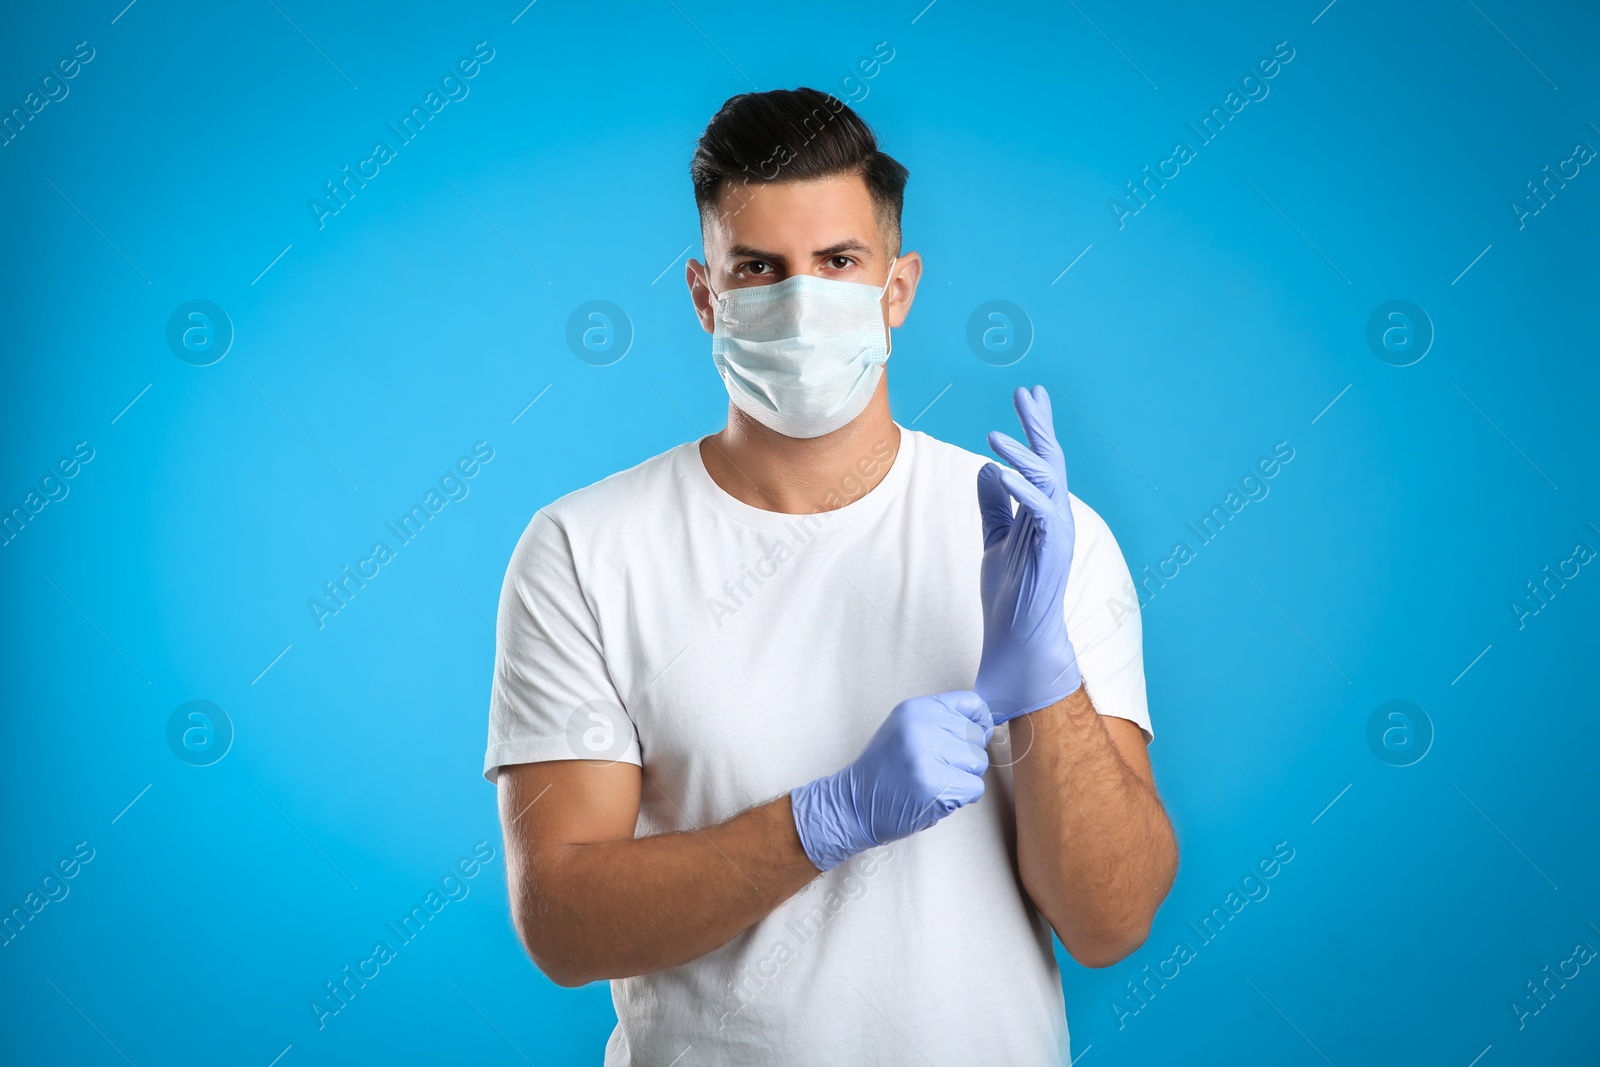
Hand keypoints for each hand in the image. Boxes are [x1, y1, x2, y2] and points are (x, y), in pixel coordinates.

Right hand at [790, 691, 992, 871]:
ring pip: (978, 763)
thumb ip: (940, 721)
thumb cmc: (884, 770)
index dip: (978, 723)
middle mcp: (922, 727)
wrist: (854, 804)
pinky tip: (937, 796)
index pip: (972, 704)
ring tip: (935, 781)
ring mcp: (928, 756)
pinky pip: (974, 787)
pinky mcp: (936, 786)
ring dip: (963, 777)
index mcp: (916, 709)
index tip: (969, 737)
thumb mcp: (905, 729)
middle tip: (937, 767)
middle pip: (977, 737)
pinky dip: (961, 797)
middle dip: (965, 756)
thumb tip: (985, 725)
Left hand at [974, 385, 1080, 723]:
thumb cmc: (1008, 595)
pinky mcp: (1053, 551)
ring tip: (994, 433)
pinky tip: (1001, 470)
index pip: (1040, 460)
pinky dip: (1021, 489)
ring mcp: (1058, 533)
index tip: (1028, 395)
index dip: (1035, 427)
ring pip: (1048, 481)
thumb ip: (993, 506)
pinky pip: (1040, 512)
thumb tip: (986, 467)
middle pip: (1051, 460)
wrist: (1018, 641)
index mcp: (1042, 512)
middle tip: (1027, 392)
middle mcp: (1056, 517)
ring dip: (1023, 454)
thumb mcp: (993, 541)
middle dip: (1039, 424)